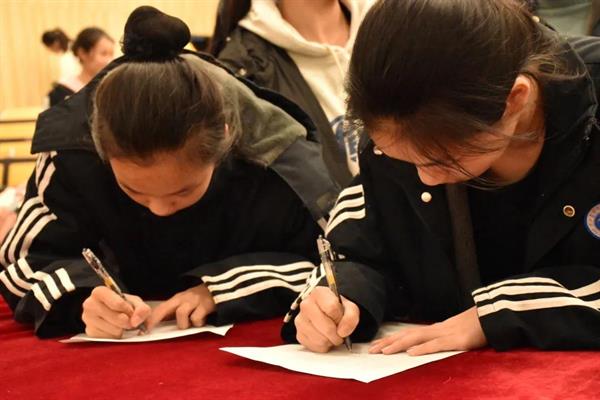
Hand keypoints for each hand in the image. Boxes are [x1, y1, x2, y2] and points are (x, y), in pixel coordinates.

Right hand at [82, 286, 150, 337]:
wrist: (114, 313)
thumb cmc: (123, 305)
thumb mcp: (135, 302)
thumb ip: (142, 309)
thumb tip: (135, 321)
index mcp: (100, 292)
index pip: (118, 304)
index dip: (129, 310)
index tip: (131, 311)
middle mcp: (90, 304)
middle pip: (118, 318)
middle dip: (128, 321)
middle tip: (128, 319)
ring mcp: (88, 320)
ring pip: (115, 330)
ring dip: (122, 329)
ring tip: (120, 324)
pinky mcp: (90, 333)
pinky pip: (110, 339)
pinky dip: (116, 336)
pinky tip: (114, 330)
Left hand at [146, 284, 215, 329]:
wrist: (220, 288)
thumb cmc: (200, 300)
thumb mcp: (186, 302)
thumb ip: (175, 312)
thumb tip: (160, 325)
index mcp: (177, 299)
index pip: (160, 308)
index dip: (150, 318)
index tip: (143, 329)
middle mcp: (183, 299)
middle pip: (165, 308)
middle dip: (155, 319)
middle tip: (150, 329)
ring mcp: (194, 301)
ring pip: (181, 313)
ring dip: (184, 323)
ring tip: (190, 324)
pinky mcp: (206, 305)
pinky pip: (197, 318)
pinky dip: (198, 323)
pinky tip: (202, 320)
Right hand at [295, 286, 359, 352]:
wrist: (328, 315)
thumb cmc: (337, 309)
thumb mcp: (350, 307)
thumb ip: (351, 316)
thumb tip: (342, 331)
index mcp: (318, 293)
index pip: (332, 308)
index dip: (340, 317)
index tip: (340, 318)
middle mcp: (306, 305)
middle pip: (327, 328)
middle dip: (337, 333)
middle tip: (339, 331)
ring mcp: (300, 320)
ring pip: (321, 339)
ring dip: (330, 340)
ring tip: (331, 333)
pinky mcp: (299, 335)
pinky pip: (315, 346)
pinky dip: (323, 345)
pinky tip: (324, 337)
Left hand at [369, 306, 486, 355]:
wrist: (495, 317)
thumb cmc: (476, 326)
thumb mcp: (455, 334)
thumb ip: (441, 339)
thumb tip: (427, 348)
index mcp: (435, 329)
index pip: (408, 334)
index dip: (392, 339)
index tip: (377, 346)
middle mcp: (436, 330)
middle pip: (407, 335)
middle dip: (388, 343)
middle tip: (371, 350)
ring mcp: (446, 334)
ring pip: (417, 339)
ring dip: (399, 345)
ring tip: (384, 351)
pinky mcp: (457, 341)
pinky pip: (437, 345)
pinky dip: (423, 348)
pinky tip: (411, 353)